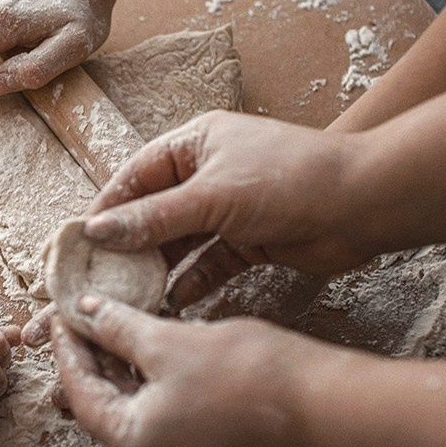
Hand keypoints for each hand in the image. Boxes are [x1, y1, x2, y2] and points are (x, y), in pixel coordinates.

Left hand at [52, 295, 314, 446]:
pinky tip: (150, 351)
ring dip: (123, 371)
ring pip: (136, 412)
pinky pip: (164, 420)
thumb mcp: (167, 340)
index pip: (79, 391)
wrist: (320, 402)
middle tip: (82, 318)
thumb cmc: (245, 373)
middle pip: (105, 406)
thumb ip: (118, 328)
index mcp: (132, 445)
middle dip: (93, 359)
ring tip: (112, 327)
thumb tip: (87, 313)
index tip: (61, 316)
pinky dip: (152, 387)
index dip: (67, 348)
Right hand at [79, 110, 375, 305]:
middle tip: (99, 277)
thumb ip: (153, 218)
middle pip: (153, 212)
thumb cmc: (291, 180)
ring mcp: (229, 209)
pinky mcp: (250, 242)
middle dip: (128, 245)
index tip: (79, 241)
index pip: (134, 177)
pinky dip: (193, 281)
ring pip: (180, 242)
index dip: (106, 209)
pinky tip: (174, 301)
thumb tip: (99, 231)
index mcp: (194, 144)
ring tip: (130, 296)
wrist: (366, 203)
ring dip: (158, 268)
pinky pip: (210, 263)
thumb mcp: (212, 197)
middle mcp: (207, 174)